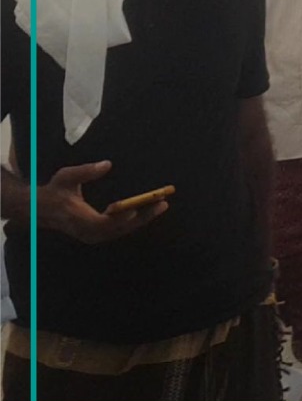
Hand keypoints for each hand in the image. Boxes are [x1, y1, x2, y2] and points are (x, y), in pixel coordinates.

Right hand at [36, 161, 167, 243]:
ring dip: (142, 220)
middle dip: (142, 217)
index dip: (119, 218)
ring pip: (121, 231)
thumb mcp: (66, 176)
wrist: (41, 209)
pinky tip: (148, 211)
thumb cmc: (55, 190)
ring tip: (161, 205)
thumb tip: (107, 164)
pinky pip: (119, 230)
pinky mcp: (97, 235)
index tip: (135, 208)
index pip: (102, 223)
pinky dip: (134, 221)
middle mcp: (87, 231)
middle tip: (162, 204)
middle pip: (118, 229)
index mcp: (78, 218)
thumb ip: (86, 171)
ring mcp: (92, 235)